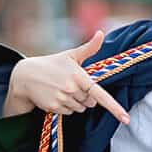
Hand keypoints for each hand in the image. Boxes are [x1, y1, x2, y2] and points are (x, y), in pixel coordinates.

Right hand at [5, 30, 130, 124]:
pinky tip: (56, 96)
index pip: (100, 95)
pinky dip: (65, 107)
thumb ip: (89, 48)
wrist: (26, 76)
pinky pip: (69, 113)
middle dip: (86, 96)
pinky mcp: (54, 107)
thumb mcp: (71, 55)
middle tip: (73, 85)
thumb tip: (101, 33)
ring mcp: (62, 99)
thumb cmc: (52, 64)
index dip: (114, 108)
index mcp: (79, 76)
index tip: (126, 118)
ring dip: (75, 102)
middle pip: (91, 102)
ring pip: (80, 108)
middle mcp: (72, 89)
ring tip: (63, 89)